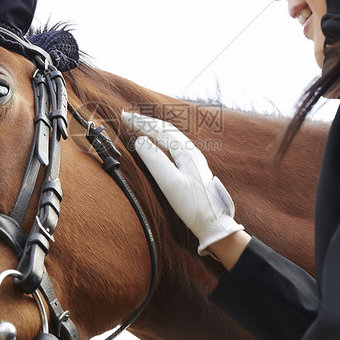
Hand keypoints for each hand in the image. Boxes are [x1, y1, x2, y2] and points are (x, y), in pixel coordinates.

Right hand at [120, 111, 243, 255]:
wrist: (214, 223)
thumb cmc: (193, 206)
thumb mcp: (170, 183)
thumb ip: (155, 160)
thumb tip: (140, 141)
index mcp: (186, 152)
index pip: (161, 130)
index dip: (142, 122)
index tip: (125, 116)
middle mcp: (192, 152)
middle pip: (167, 130)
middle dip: (147, 123)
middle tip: (127, 118)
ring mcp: (193, 160)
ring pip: (171, 137)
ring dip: (154, 129)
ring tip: (139, 126)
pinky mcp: (193, 169)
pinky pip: (174, 146)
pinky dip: (161, 140)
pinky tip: (157, 145)